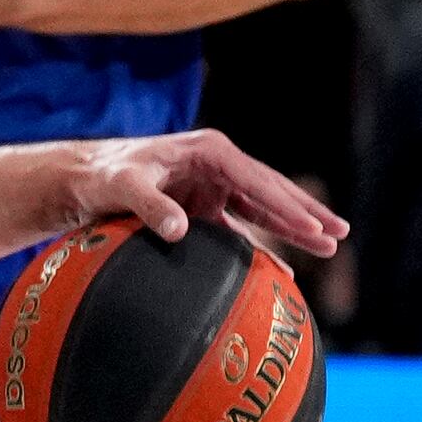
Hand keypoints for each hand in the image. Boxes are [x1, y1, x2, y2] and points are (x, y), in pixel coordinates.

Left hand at [56, 131, 349, 256]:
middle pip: (272, 191)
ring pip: (264, 209)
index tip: (311, 226)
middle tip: (340, 234)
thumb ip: (151, 206)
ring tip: (329, 245)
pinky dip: (263, 248)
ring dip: (294, 227)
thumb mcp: (123, 187)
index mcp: (208, 151)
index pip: (257, 180)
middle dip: (305, 213)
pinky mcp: (204, 208)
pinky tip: (286, 270)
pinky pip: (241, 230)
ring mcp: (213, 187)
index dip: (286, 205)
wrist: (82, 179)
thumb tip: (181, 231)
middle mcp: (217, 166)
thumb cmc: (102, 177)